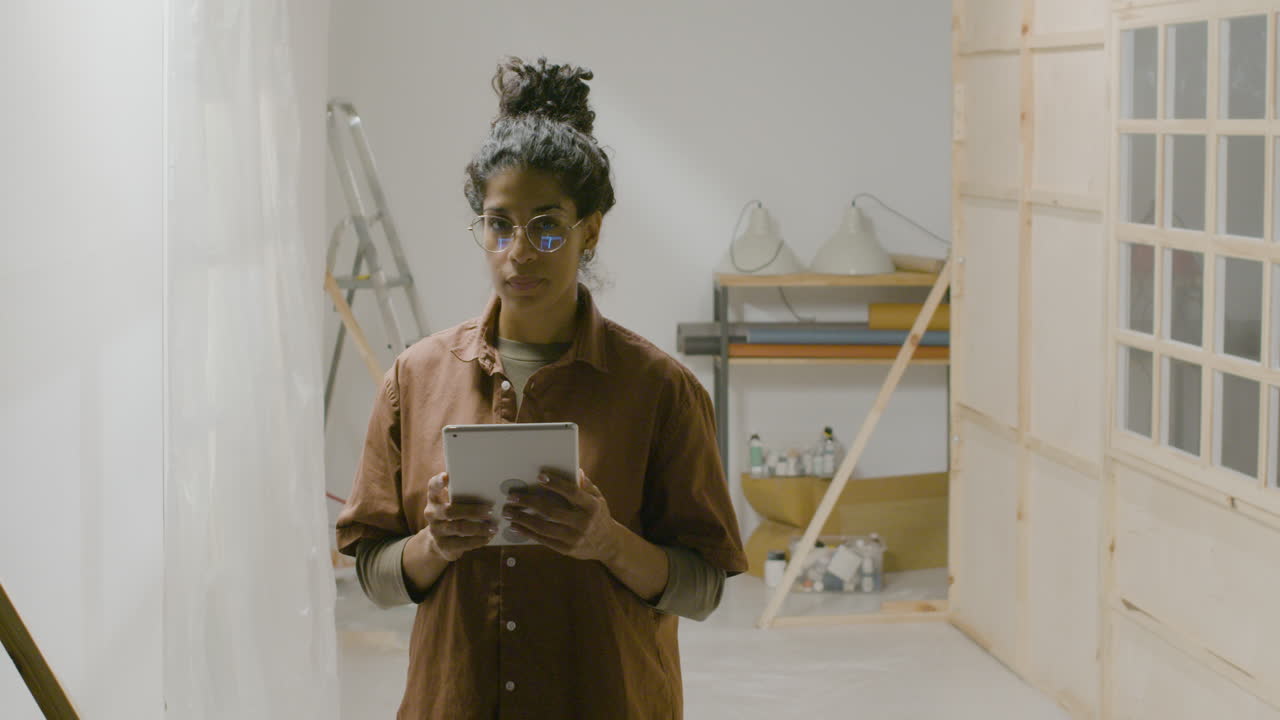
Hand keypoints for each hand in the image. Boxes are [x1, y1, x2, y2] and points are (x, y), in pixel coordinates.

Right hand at [419, 472, 495, 561]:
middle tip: (491, 510)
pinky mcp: (443, 545)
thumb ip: (462, 494)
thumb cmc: (453, 515)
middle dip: (472, 511)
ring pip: (458, 528)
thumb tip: (489, 485)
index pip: (432, 487)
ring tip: (493, 527)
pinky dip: (477, 540)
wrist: (440, 541)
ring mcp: (435, 531)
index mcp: (434, 499)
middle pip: (450, 511)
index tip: (446, 476)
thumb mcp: (453, 503)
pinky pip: (462, 543)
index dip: (438, 482)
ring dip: (479, 528)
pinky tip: (487, 537)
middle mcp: (431, 514)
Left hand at [503, 469, 618, 561]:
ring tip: (508, 512)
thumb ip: (585, 485)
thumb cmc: (599, 516)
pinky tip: (515, 526)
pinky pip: (543, 540)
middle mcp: (583, 523)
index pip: (572, 492)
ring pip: (544, 528)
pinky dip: (527, 533)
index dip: (555, 484)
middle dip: (530, 503)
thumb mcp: (598, 498)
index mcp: (592, 507)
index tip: (539, 476)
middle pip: (552, 511)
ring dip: (523, 519)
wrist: (608, 544)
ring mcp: (574, 538)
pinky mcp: (566, 550)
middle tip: (513, 496)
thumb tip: (575, 470)